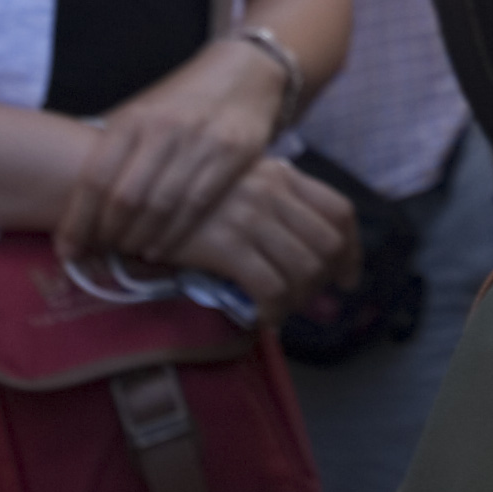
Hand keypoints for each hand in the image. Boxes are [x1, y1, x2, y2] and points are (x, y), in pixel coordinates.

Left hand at [54, 37, 289, 271]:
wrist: (243, 72)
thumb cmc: (180, 101)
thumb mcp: (140, 113)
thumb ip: (113, 151)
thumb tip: (76, 205)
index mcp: (132, 118)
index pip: (95, 178)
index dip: (78, 222)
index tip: (67, 251)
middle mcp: (164, 128)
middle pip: (126, 198)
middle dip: (107, 236)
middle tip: (99, 254)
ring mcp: (201, 141)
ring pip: (161, 207)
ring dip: (139, 240)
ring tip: (128, 254)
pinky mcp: (234, 154)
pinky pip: (197, 206)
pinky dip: (173, 236)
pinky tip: (159, 250)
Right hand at [176, 157, 359, 325]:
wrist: (139, 199)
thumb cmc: (193, 200)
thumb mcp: (246, 191)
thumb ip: (283, 218)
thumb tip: (324, 271)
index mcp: (282, 175)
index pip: (339, 210)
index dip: (352, 250)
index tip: (347, 277)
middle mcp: (272, 191)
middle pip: (327, 244)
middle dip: (325, 280)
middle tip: (309, 299)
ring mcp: (249, 216)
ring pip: (304, 268)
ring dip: (300, 298)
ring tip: (282, 308)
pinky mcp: (225, 245)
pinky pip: (270, 288)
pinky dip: (275, 310)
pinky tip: (263, 316)